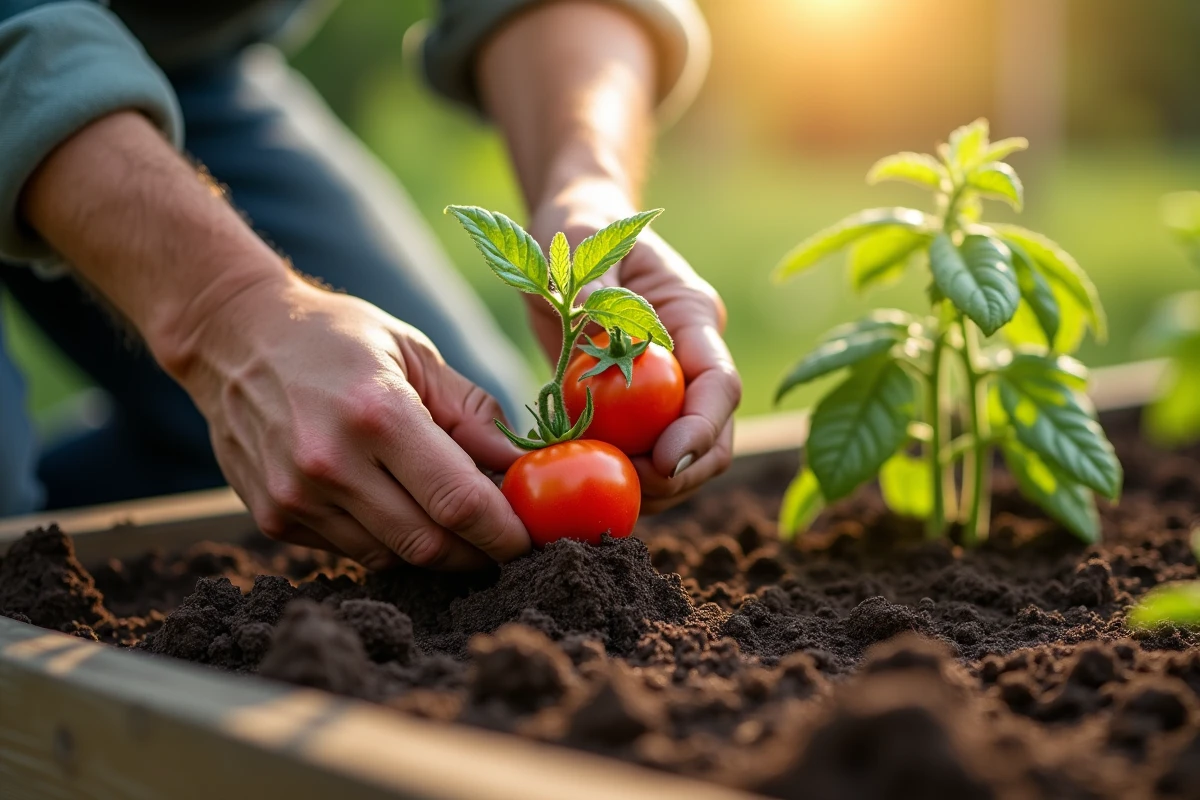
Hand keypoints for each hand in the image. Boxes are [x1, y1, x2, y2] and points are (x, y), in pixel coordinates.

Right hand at [170, 272, 531, 569]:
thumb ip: (472, 413)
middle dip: (477, 552)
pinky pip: (353, 551)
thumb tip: (520, 465)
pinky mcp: (275, 518)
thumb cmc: (337, 337)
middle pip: (429, 544)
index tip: (529, 539)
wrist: (233, 338)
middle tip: (502, 540)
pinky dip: (388, 541)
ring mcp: (296, 497)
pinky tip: (396, 507)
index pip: (458, 501)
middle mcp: (331, 463)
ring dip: (434, 550)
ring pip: (393, 557)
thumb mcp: (414, 354)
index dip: (504, 532)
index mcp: (377, 413)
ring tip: (454, 521)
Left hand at [528, 183, 741, 511]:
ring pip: (685, 455)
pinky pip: (644, 453)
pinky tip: (590, 482)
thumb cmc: (580, 228)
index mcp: (691, 318)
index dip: (702, 428)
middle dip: (684, 472)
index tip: (666, 460)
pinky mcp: (638, 407)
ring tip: (609, 494)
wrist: (573, 235)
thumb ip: (589, 282)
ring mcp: (668, 387)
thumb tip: (589, 312)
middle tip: (633, 490)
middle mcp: (691, 359)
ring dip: (658, 486)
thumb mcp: (579, 243)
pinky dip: (625, 476)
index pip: (719, 383)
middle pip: (716, 434)